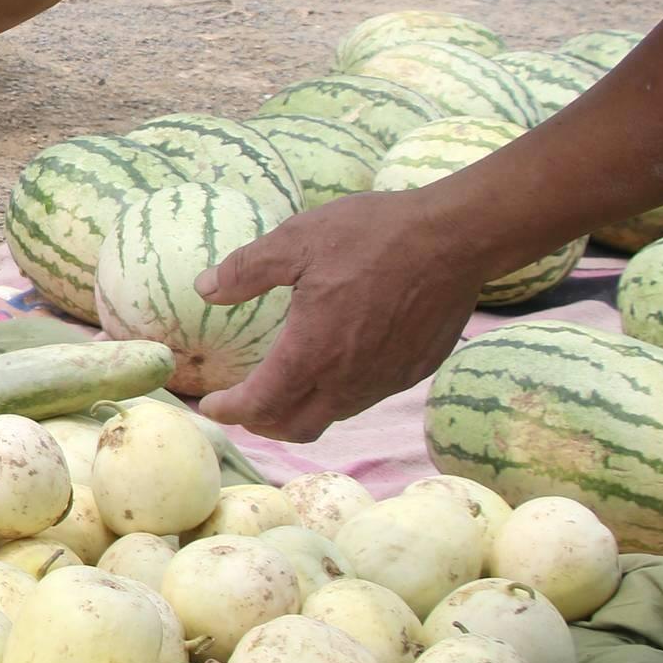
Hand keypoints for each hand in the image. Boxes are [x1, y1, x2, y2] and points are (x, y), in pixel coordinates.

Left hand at [193, 188, 487, 441]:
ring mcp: (384, 380)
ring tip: (282, 386)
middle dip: (259, 422)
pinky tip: (332, 365)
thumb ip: (245, 269)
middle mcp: (348, 379)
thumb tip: (205, 288)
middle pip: (294, 427)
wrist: (457, 238)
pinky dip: (335, 394)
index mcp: (313, 352)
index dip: (229, 410)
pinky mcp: (411, 371)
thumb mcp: (296, 240)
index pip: (260, 405)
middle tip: (240, 403)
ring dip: (298, 410)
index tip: (209, 404)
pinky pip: (363, 397)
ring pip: (331, 416)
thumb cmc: (374, 235)